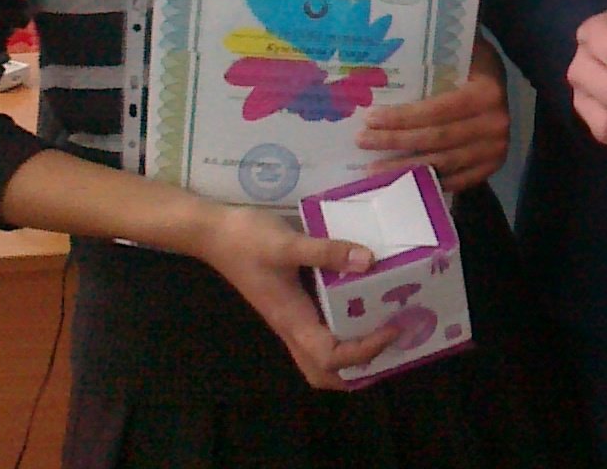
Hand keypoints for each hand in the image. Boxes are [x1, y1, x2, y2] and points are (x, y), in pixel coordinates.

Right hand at [190, 202, 398, 389]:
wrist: (214, 234)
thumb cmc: (248, 241)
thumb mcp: (289, 242)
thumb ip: (327, 251)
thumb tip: (368, 260)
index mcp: (292, 320)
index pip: (331, 357)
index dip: (363, 351)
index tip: (392, 328)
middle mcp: (291, 327)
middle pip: (322, 372)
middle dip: (356, 370)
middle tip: (389, 347)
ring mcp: (288, 319)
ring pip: (317, 358)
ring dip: (349, 358)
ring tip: (381, 335)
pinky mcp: (288, 306)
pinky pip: (316, 334)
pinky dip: (340, 334)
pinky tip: (359, 309)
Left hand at [358, 35, 510, 191]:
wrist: (500, 79)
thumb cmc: (473, 60)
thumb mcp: (460, 49)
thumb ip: (433, 56)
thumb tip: (382, 59)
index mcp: (487, 91)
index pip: (437, 110)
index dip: (402, 117)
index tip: (371, 118)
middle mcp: (495, 123)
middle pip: (436, 139)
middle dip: (395, 141)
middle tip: (362, 141)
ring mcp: (496, 148)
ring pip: (443, 163)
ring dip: (405, 167)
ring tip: (373, 168)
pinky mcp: (493, 165)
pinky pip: (457, 180)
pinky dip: (429, 182)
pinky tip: (403, 180)